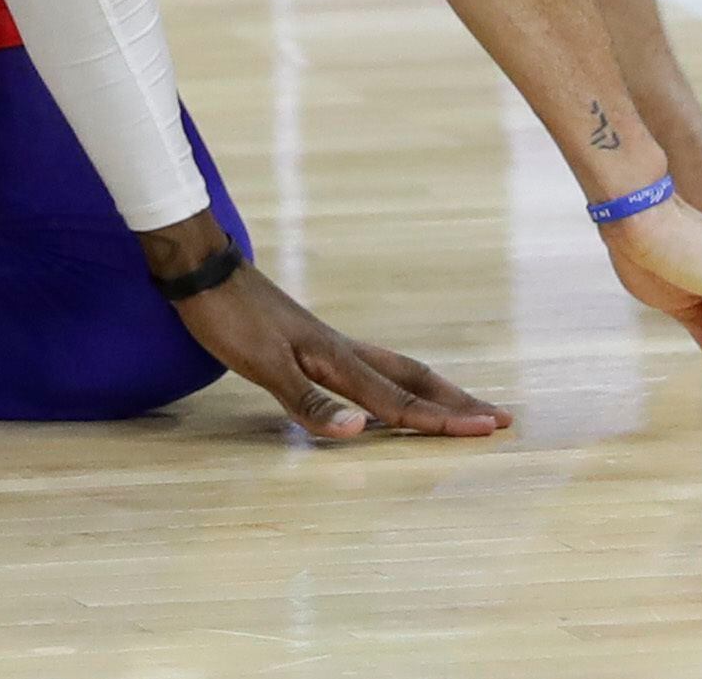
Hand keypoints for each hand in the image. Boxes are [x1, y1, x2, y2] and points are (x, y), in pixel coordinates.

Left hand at [169, 260, 512, 440]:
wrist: (201, 271)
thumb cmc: (228, 318)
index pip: (399, 400)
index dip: (442, 419)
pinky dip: (394, 385)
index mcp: (336, 360)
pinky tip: (385, 392)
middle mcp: (340, 351)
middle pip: (412, 378)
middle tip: (499, 418)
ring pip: (394, 370)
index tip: (490, 429)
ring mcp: (326, 343)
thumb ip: (308, 401)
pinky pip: (368, 368)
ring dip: (431, 390)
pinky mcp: (308, 342)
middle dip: (455, 402)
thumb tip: (357, 432)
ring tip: (460, 404)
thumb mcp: (261, 364)